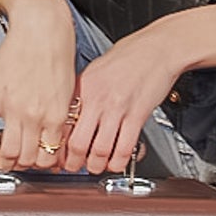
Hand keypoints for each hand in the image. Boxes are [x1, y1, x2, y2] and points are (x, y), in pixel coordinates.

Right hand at [0, 0, 79, 171]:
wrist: (41, 27)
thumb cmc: (58, 52)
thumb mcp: (68, 90)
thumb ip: (61, 114)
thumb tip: (56, 133)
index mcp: (58, 116)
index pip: (49, 157)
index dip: (43, 164)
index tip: (37, 160)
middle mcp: (36, 117)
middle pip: (26, 159)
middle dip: (22, 164)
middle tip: (18, 161)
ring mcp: (14, 109)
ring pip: (5, 151)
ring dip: (2, 160)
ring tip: (0, 159)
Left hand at [61, 19, 192, 178]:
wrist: (159, 47)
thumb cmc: (129, 56)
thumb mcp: (95, 71)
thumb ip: (81, 94)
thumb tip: (69, 116)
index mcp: (83, 87)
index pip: (61, 124)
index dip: (56, 146)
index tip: (57, 154)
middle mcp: (97, 98)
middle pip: (77, 143)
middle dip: (73, 163)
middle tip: (73, 167)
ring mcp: (117, 107)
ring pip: (100, 150)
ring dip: (96, 166)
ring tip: (95, 167)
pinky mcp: (138, 114)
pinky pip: (125, 147)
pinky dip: (118, 161)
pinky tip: (116, 162)